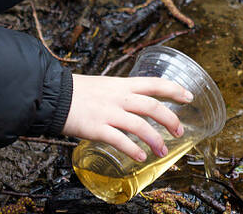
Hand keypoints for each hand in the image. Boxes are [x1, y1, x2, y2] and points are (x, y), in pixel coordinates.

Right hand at [63, 74, 191, 161]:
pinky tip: (141, 157)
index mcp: (121, 85)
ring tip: (163, 152)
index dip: (174, 89)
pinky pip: (120, 140)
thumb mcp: (104, 86)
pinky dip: (133, 150)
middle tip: (179, 131)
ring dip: (155, 140)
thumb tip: (134, 105)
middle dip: (170, 119)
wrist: (54, 95)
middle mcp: (118, 97)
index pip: (154, 83)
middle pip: (152, 106)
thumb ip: (120, 94)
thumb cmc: (77, 92)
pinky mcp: (97, 128)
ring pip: (140, 125)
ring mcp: (108, 113)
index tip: (188, 96)